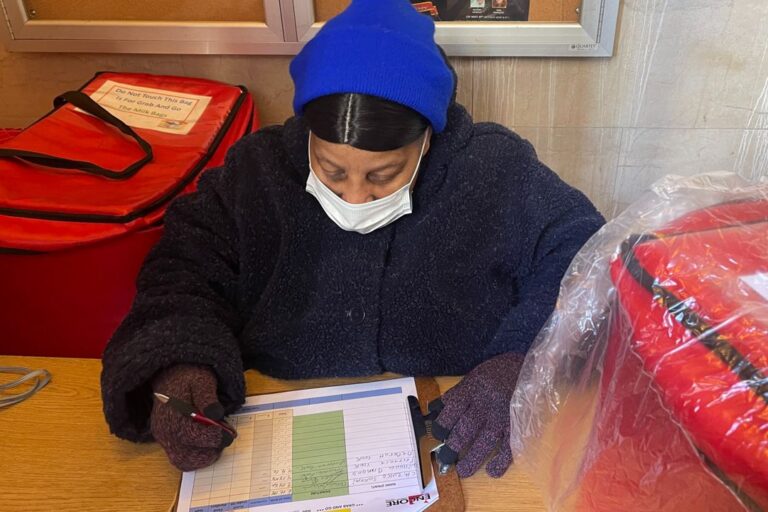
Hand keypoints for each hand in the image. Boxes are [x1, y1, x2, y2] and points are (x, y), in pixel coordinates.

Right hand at [151, 364, 233, 470]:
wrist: (170, 374)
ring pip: (183, 461)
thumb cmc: (188, 376)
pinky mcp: (166, 441)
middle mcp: (164, 430)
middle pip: (186, 456)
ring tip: (216, 440)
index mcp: (172, 414)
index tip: (229, 435)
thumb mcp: (202, 380)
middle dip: (209, 452)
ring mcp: (163, 438)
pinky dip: (196, 456)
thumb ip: (208, 397)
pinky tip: (207, 442)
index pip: (192, 436)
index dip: (213, 438)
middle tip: (224, 439)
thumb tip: (215, 414)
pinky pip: (180, 457)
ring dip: (203, 457)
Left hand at [431, 352, 525, 477]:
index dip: (441, 425)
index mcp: (473, 388)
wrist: (533, 367)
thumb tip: (437, 410)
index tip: (437, 436)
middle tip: (445, 459)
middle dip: (453, 447)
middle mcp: (486, 403)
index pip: (452, 409)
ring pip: (485, 441)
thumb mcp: (475, 376)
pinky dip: (501, 461)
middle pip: (466, 429)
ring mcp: (503, 415)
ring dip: (472, 459)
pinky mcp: (518, 425)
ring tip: (463, 471)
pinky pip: (509, 446)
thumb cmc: (499, 372)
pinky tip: (492, 471)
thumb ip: (458, 393)